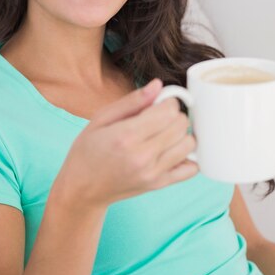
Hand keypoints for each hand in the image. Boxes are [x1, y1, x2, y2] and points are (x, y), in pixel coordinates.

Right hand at [52, 78, 197, 210]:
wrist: (83, 189)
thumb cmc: (88, 151)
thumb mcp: (101, 118)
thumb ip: (132, 101)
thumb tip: (158, 85)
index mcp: (126, 136)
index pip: (168, 111)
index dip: (167, 101)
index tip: (159, 103)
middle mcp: (143, 156)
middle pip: (181, 125)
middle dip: (174, 115)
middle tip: (160, 117)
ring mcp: (153, 173)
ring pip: (189, 144)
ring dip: (181, 134)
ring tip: (164, 133)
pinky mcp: (159, 185)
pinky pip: (191, 169)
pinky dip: (187, 156)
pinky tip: (172, 150)